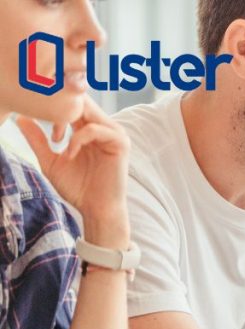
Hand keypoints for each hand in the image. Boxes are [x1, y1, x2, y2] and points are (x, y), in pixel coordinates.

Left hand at [15, 96, 129, 247]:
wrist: (96, 209)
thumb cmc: (78, 188)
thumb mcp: (50, 161)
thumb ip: (38, 140)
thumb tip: (20, 118)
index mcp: (89, 129)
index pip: (74, 102)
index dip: (53, 104)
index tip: (34, 115)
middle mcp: (104, 127)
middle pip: (82, 100)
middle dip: (60, 106)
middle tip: (43, 114)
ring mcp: (114, 134)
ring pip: (89, 110)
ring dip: (67, 121)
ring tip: (55, 139)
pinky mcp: (120, 143)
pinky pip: (96, 129)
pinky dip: (78, 139)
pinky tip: (69, 153)